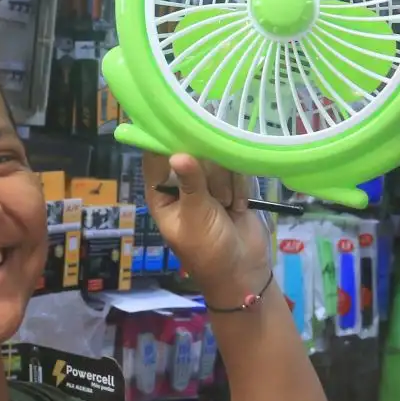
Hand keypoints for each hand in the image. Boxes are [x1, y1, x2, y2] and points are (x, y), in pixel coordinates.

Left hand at [142, 154, 271, 301]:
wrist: (244, 271)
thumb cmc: (209, 249)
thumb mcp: (195, 217)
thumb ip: (190, 184)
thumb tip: (177, 154)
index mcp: (161, 193)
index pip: (155, 158)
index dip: (165, 142)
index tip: (183, 130)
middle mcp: (182, 184)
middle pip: (192, 152)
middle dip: (208, 173)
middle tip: (215, 196)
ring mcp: (208, 184)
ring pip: (217, 159)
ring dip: (226, 183)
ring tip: (227, 206)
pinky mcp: (232, 186)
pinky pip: (236, 169)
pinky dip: (240, 188)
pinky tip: (239, 208)